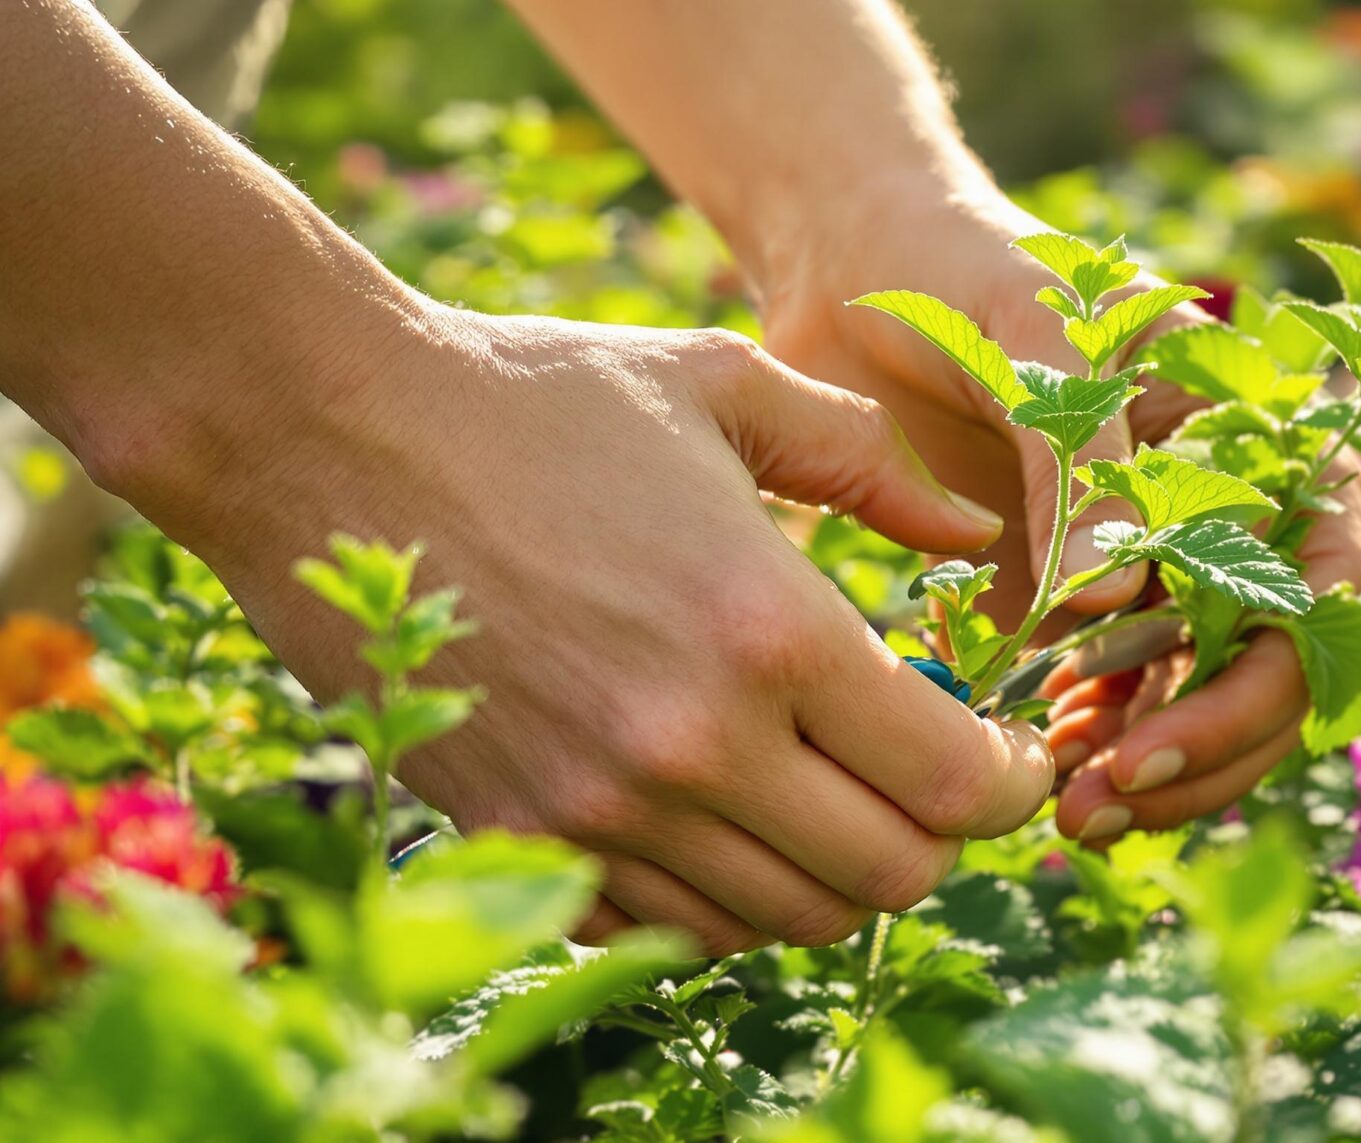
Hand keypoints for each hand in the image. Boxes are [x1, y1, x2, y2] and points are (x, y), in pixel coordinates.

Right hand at [125, 306, 1054, 953]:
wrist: (326, 434)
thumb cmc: (540, 393)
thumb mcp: (727, 382)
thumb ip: (869, 460)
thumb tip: (969, 531)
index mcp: (768, 630)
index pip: (952, 783)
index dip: (1010, 781)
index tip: (1008, 749)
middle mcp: (692, 745)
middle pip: (886, 877)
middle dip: (940, 835)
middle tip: (934, 772)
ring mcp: (597, 807)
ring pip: (783, 920)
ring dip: (837, 868)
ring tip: (833, 787)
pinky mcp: (518, 834)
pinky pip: (669, 922)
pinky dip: (728, 891)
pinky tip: (729, 810)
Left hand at [757, 190, 1360, 843]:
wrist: (854, 268)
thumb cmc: (957, 269)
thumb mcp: (1030, 334)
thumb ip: (1078, 459)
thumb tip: (1111, 602)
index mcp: (1247, 430)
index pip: (1325, 569)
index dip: (1278, 664)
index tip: (1178, 722)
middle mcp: (1220, 506)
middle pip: (1275, 660)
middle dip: (1209, 743)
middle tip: (1108, 798)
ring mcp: (1151, 562)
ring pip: (1202, 697)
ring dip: (1156, 768)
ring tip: (1070, 814)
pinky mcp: (1077, 601)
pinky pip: (1119, 699)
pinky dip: (1096, 747)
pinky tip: (1046, 771)